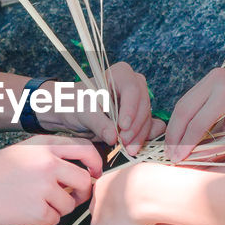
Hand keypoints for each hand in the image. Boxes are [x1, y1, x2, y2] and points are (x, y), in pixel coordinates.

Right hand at [0, 136, 102, 224]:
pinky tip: (26, 213)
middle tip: (69, 197)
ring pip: (70, 205)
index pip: (86, 149)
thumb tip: (77, 166)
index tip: (94, 173)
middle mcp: (48, 165)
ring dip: (58, 209)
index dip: (96, 163)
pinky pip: (55, 220)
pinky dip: (44, 220)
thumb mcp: (21, 151)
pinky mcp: (38, 211)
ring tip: (34, 204)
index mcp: (45, 147)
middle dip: (81, 193)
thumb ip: (49, 154)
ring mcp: (44, 189)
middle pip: (84, 182)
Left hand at [47, 61, 164, 155]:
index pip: (132, 89)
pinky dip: (143, 138)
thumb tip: (113, 137)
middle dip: (135, 126)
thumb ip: (98, 123)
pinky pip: (149, 127)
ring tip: (128, 149)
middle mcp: (134, 86)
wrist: (74, 113)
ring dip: (140, 136)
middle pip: (143, 105)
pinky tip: (135, 147)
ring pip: (147, 118)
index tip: (123, 126)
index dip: (130, 108)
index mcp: (120, 74)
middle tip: (124, 142)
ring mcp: (138, 102)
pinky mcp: (140, 118)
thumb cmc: (77, 103)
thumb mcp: (83, 111)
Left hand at [78, 161, 164, 224]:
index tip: (120, 214)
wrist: (148, 191)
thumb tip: (161, 187)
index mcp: (105, 186)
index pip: (101, 201)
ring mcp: (98, 224)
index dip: (109, 210)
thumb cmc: (154, 182)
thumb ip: (147, 183)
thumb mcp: (148, 176)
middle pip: (94, 218)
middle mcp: (97, 204)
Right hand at [165, 68, 224, 161]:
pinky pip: (192, 101)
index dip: (184, 145)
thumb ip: (214, 151)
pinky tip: (183, 136)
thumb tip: (189, 164)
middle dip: (174, 135)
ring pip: (184, 104)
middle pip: (183, 110)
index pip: (197, 123)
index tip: (176, 162)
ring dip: (177, 127)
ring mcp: (213, 76)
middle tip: (169, 156)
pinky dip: (185, 118)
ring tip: (173, 148)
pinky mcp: (212, 79)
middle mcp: (215, 78)